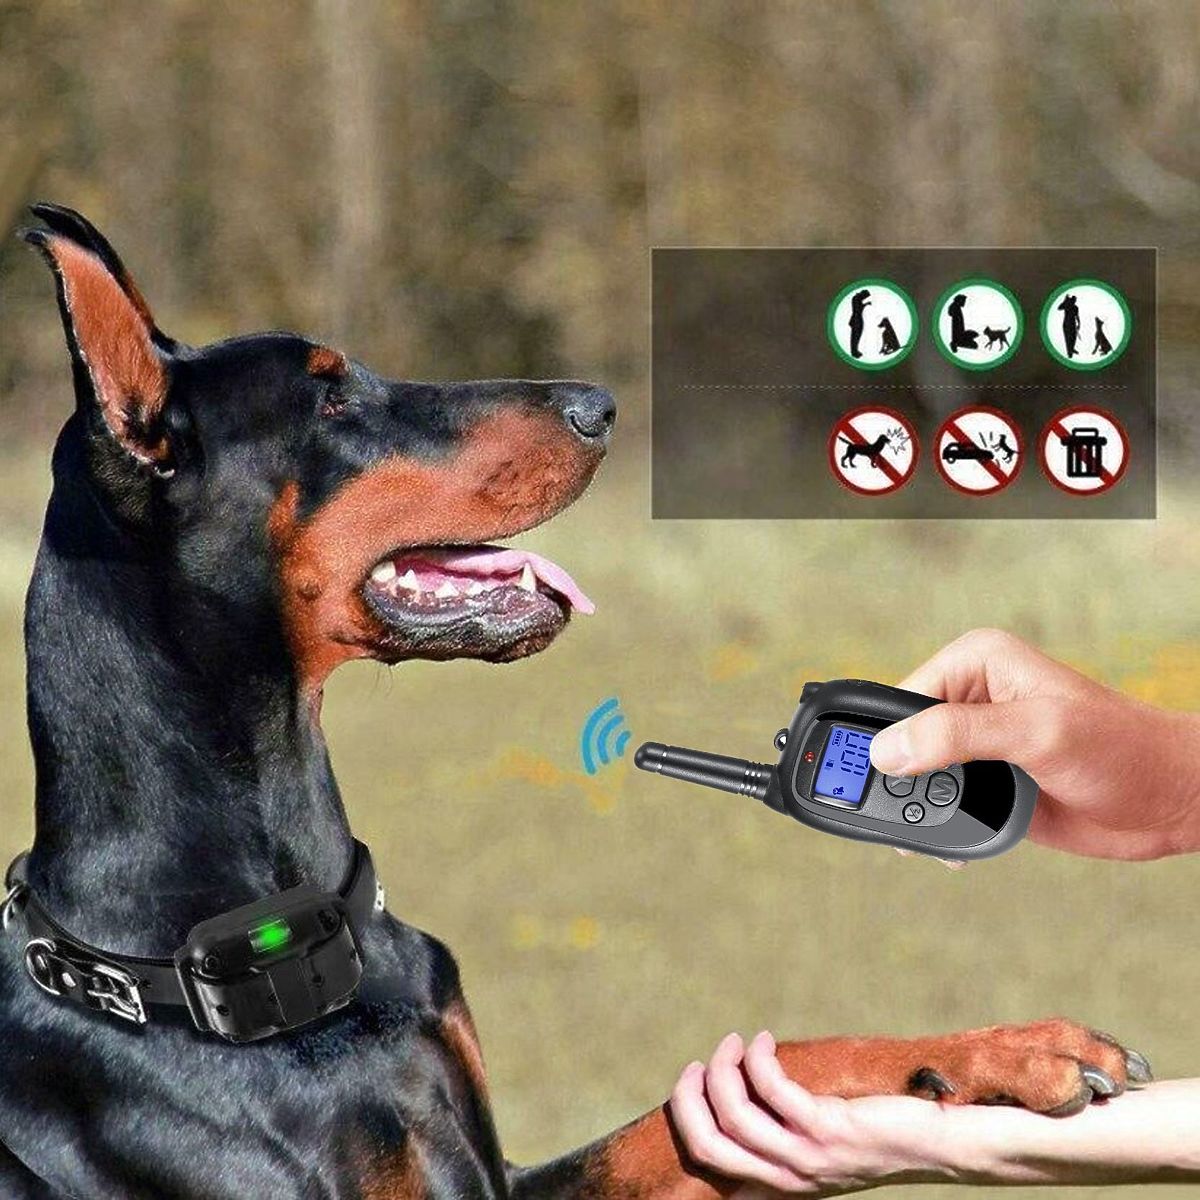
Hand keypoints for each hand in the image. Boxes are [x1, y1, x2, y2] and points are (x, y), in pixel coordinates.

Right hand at [669, 1032, 947, 1195]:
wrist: (931, 1145)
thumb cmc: (873, 1137)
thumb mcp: (818, 1148)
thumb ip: (782, 1137)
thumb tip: (746, 1093)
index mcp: (776, 1183)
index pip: (708, 1163)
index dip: (685, 1119)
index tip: (692, 1081)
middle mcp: (785, 1176)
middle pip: (707, 1142)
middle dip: (689, 1096)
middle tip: (699, 1063)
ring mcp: (804, 1157)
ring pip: (733, 1114)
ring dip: (723, 1069)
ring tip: (735, 1043)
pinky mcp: (826, 1130)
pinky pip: (772, 1090)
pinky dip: (759, 1059)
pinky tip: (766, 1042)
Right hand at [868, 629, 1199, 859]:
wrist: (1173, 800)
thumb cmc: (1122, 749)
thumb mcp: (1035, 733)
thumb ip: (958, 736)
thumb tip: (888, 749)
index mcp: (976, 664)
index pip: (903, 698)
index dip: (886, 739)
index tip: (878, 778)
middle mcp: (972, 699)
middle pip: (903, 739)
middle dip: (900, 780)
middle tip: (903, 813)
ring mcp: (980, 744)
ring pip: (919, 776)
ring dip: (919, 808)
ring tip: (926, 836)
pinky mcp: (991, 784)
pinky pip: (945, 804)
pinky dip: (941, 829)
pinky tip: (951, 846)